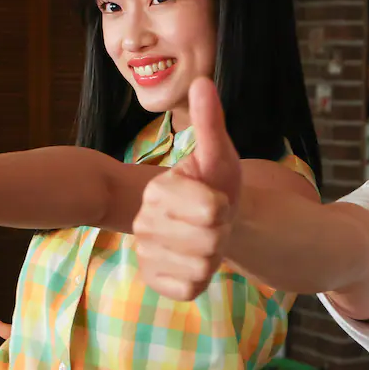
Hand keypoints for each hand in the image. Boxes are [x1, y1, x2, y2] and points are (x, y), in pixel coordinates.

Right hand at [132, 77, 241, 300]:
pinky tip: (196, 261)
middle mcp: (143, 222)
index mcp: (159, 189)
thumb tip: (203, 81)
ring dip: (215, 255)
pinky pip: (192, 287)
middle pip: (210, 238)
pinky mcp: (154, 281)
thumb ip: (211, 121)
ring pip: (203, 265)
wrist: (213, 220)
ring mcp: (146, 253)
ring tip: (207, 240)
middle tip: (214, 222)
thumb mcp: (220, 153)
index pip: (212, 209)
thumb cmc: (216, 184)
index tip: (216, 198)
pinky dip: (203, 278)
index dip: (224, 206)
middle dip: (222, 231)